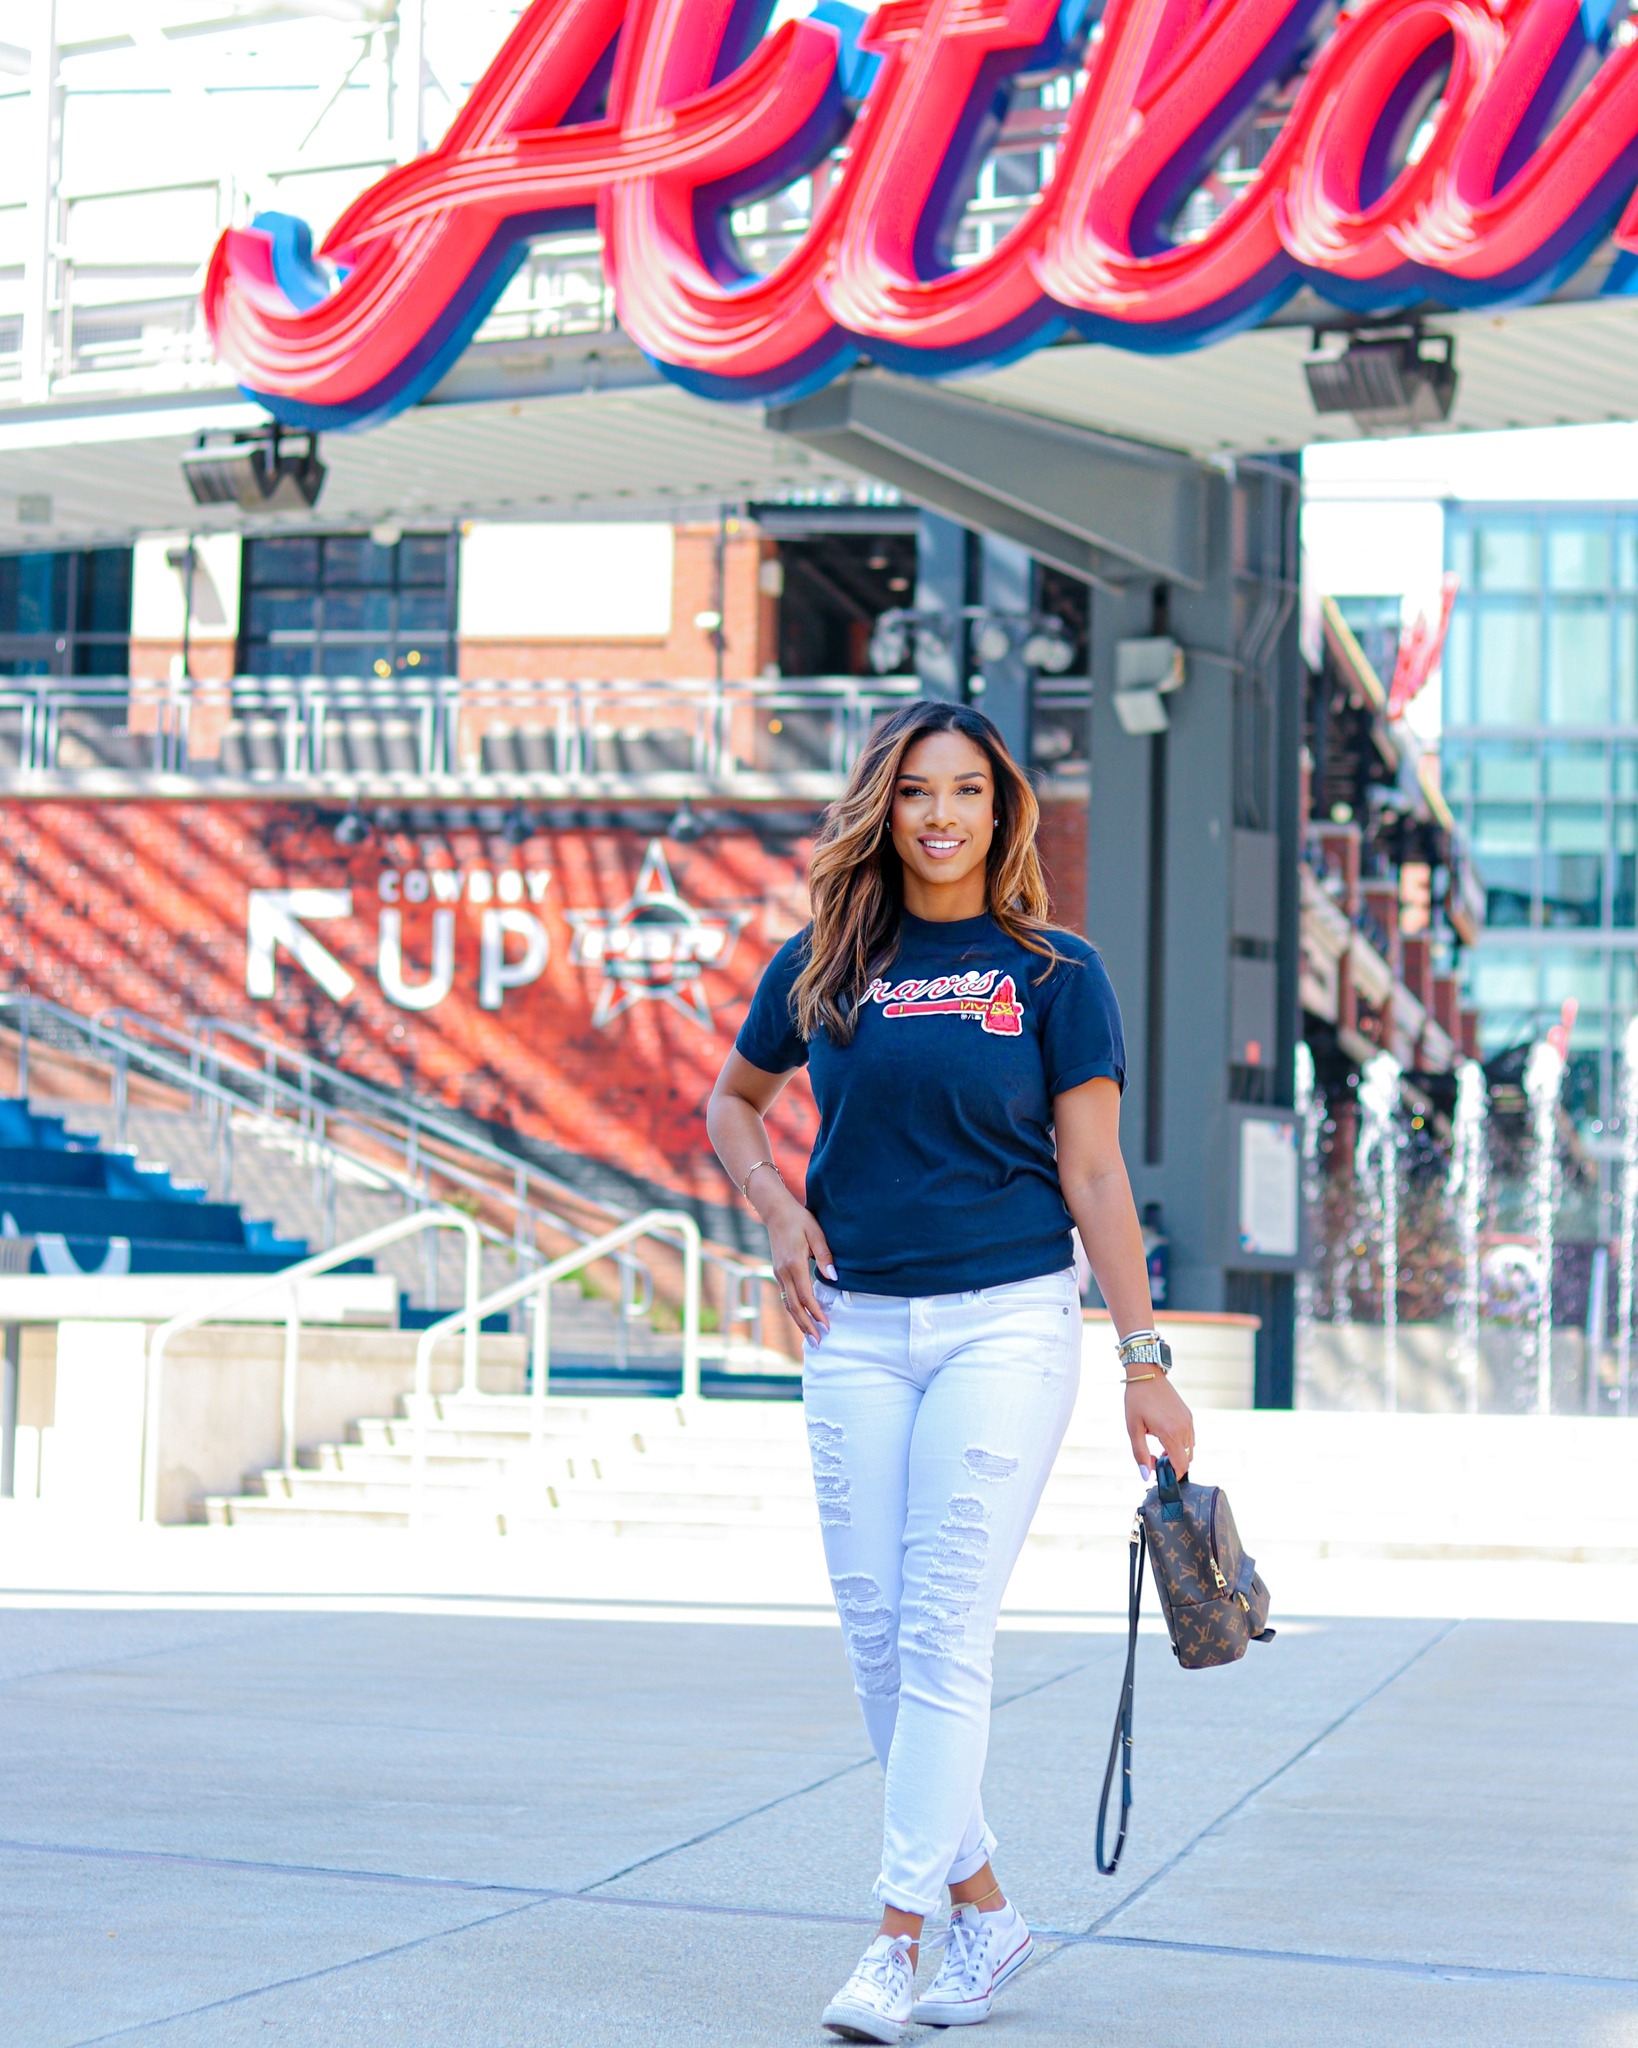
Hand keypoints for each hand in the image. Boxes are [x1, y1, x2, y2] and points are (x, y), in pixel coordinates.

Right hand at [762, 1187, 836, 1343]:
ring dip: (799, 1322)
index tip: (827, 1326)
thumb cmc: (799, 1220)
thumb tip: (833, 1277)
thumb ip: (825, 1256)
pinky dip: (794, 1311)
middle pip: (794, 1306)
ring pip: (788, 1304)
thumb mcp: (816, 1233)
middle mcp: (783, 1272)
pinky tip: (802, 1318)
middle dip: (806, 1326)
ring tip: (811, 1337)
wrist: (776, 1211)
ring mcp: (778, 1273)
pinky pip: (786, 1297)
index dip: (816, 1313)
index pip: (806, 1296)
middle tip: (818, 1342)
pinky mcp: (778, 1272)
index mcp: (794, 1264)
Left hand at [1124, 1374, 1194, 1479]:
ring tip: (1157, 1444)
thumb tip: (1146, 1475)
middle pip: (1187, 1460)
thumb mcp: (1133, 1428)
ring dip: (1177, 1453)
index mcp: (1171, 1433)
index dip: (1172, 1475)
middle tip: (1154, 1456)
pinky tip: (1164, 1434)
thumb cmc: (1137, 1400)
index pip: (1181, 1465)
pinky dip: (1181, 1443)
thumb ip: (1140, 1453)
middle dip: (1173, 1464)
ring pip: (1190, 1449)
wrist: (1146, 1374)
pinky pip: (1190, 1437)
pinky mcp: (1188, 1415)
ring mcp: (1188, 1421)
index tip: (1158, 1471)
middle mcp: (1184, 1428)